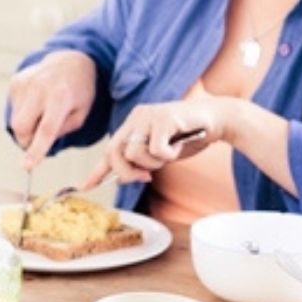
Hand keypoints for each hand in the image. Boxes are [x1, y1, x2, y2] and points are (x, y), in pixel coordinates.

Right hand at [8, 51, 96, 169]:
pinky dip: (23, 113)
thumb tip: (36, 144)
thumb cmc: (79, 92)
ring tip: (43, 112)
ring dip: (27, 126)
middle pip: (22, 127)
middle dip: (27, 140)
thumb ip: (61, 131)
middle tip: (39, 138)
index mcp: (61, 97)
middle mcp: (40, 88)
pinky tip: (36, 103)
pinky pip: (14, 110)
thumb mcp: (81, 114)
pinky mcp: (16, 82)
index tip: (26, 166)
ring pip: (16, 121)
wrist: (70, 61)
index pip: (46, 129)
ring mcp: (25, 83)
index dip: (36, 149)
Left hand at [80, 100, 219, 189]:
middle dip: (127, 172)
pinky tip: (178, 146)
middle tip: (146, 177)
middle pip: (114, 152)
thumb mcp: (159, 153)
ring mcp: (148, 115)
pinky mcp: (163, 117)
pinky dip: (168, 155)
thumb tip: (120, 178)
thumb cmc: (189, 136)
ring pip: (133, 153)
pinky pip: (155, 150)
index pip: (110, 150)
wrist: (217, 119)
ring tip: (169, 153)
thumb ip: (141, 162)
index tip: (83, 187)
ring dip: (152, 163)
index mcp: (133, 124)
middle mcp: (136, 116)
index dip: (97, 171)